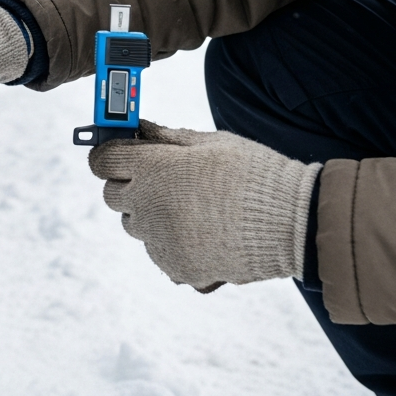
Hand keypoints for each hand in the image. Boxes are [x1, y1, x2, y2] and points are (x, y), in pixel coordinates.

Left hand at [88, 120, 319, 291]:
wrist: (293, 223)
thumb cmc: (254, 174)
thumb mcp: (211, 143)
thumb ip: (167, 138)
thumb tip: (139, 129)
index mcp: (155, 169)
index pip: (103, 161)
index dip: (108, 156)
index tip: (117, 155)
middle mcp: (149, 206)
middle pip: (112, 196)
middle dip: (129, 186)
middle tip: (160, 181)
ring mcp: (160, 240)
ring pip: (135, 226)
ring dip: (150, 216)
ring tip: (191, 208)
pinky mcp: (175, 266)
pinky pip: (157, 252)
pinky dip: (171, 243)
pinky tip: (202, 232)